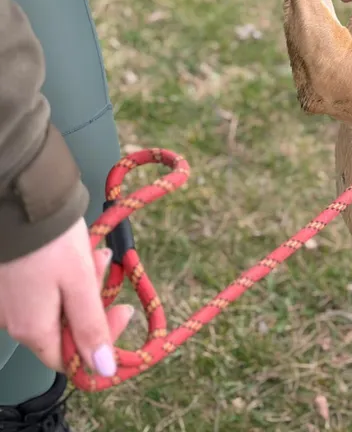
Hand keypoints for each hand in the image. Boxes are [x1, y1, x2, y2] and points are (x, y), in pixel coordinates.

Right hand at [0, 218, 132, 375]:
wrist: (23, 201)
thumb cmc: (52, 242)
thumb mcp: (81, 285)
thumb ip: (91, 329)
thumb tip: (103, 369)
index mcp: (32, 330)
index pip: (71, 359)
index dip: (101, 342)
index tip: (123, 310)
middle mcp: (15, 322)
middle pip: (66, 328)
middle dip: (94, 300)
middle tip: (106, 266)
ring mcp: (10, 300)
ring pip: (58, 304)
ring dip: (84, 282)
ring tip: (95, 252)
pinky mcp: (10, 280)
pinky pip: (44, 288)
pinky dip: (65, 273)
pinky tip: (76, 249)